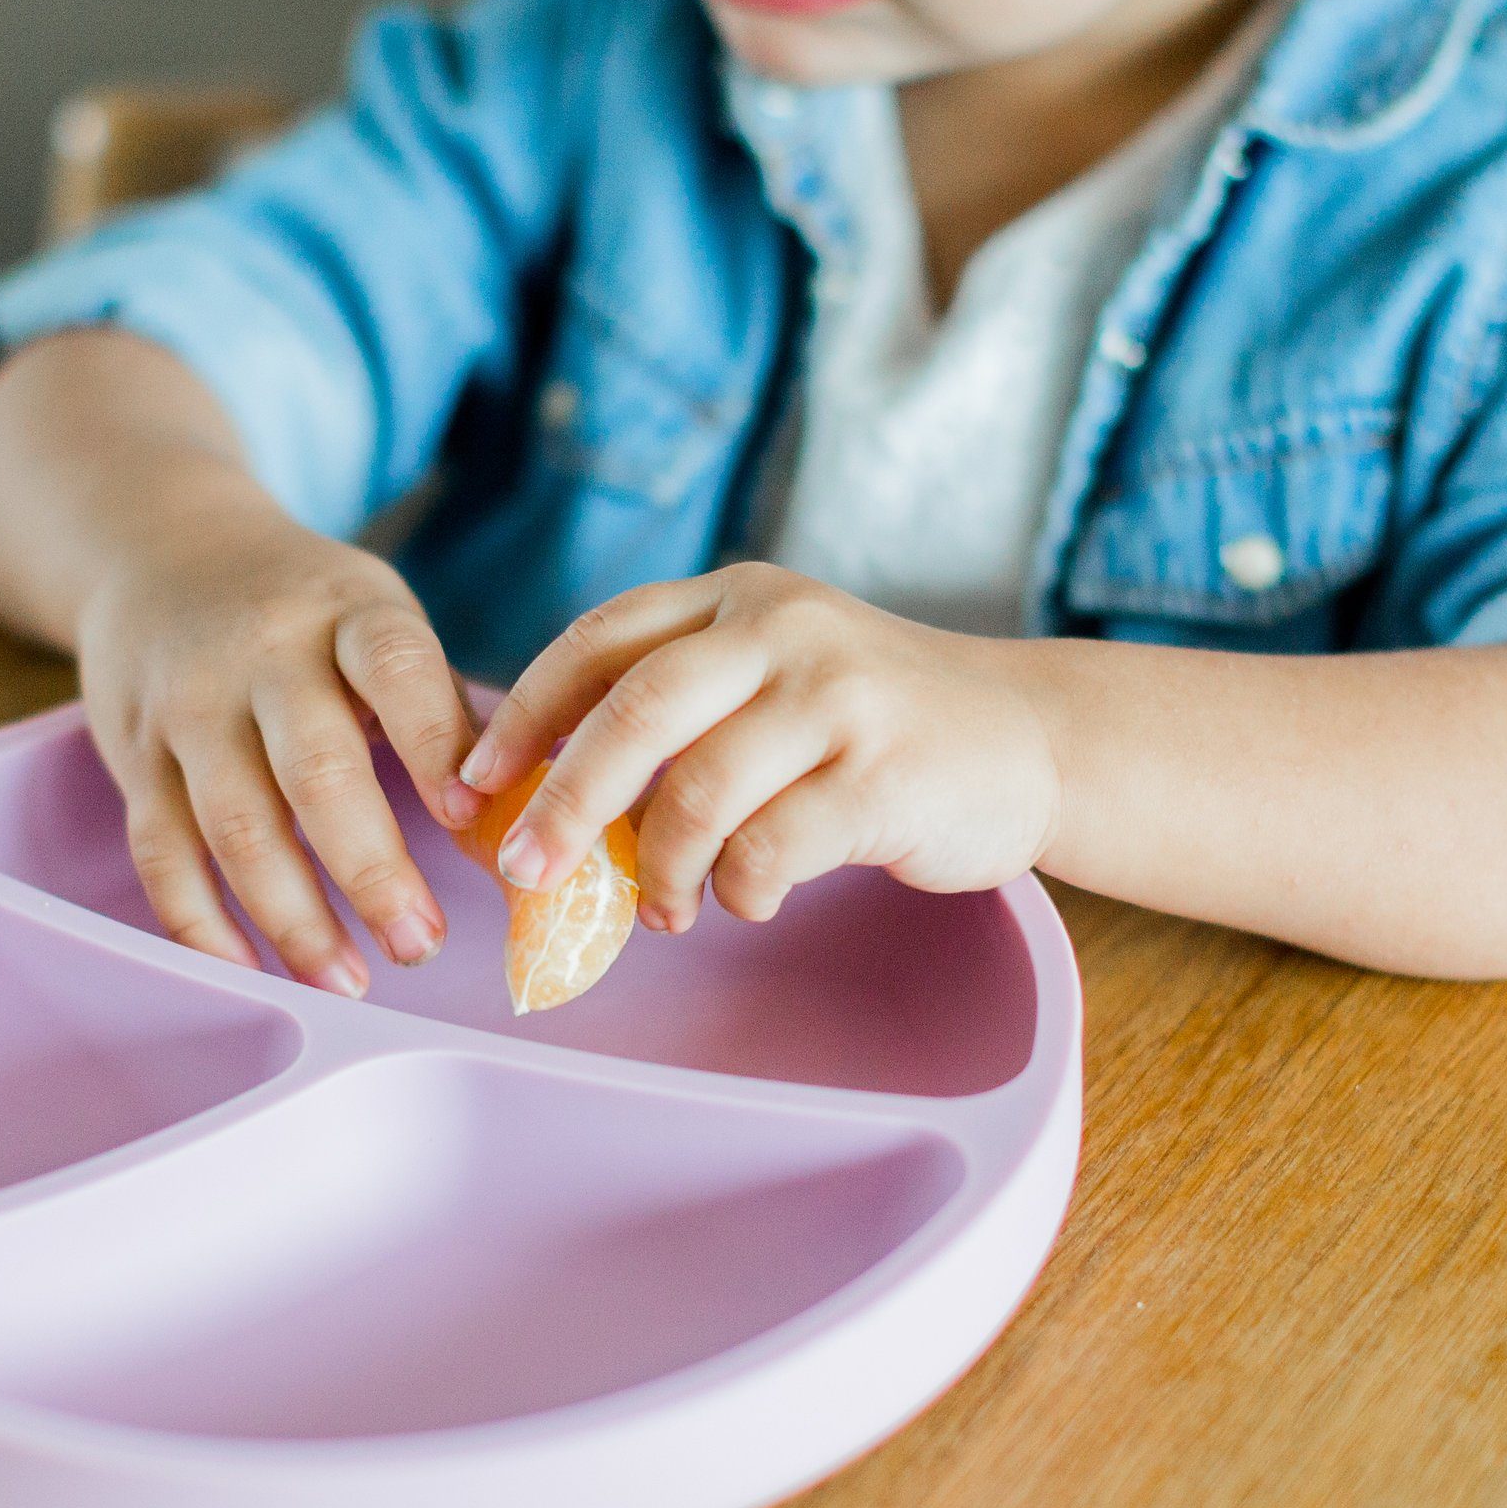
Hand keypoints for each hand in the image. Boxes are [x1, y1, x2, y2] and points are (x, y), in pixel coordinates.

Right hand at [73, 496, 483, 994]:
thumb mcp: (378, 620)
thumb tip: (516, 824)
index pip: (397, 672)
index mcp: (347, 614)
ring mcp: (188, 707)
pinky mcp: (134, 756)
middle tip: (421, 947)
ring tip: (349, 981)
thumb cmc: (304, 611)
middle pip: (316, 772)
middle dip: (373, 872)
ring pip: (236, 827)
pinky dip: (203, 924)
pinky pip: (163, 853)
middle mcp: (261, 656)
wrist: (159, 553)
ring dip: (295, 919)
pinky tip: (251, 971)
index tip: (475, 821)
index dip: (437, 746)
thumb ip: (442, 712)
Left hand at [457, 564, 1060, 932]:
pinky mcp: (882, 776)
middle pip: (634, 712)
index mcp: (737, 599)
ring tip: (664, 908)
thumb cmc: (877, 723)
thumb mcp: (778, 674)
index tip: (475, 785)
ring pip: (699, 792)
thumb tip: (555, 806)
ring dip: (660, 868)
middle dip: (564, 801)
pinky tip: (748, 899)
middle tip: (526, 872)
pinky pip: (771, 848)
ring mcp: (838, 699)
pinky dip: (739, 889)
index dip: (524, 713)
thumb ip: (684, 710)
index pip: (601, 640)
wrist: (1031, 737)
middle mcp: (783, 631)